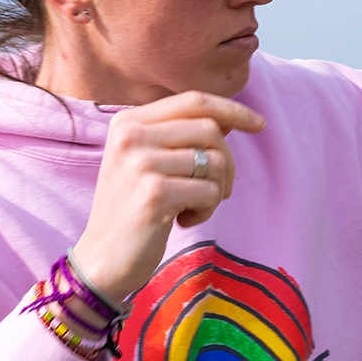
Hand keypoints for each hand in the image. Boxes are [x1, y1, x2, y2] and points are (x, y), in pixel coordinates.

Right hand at [71, 92, 265, 304]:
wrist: (101, 259)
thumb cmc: (134, 209)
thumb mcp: (150, 163)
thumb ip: (183, 137)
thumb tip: (231, 118)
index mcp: (127, 122)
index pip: (193, 101)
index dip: (232, 109)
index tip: (260, 124)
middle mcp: (131, 136)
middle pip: (211, 130)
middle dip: (227, 163)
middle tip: (215, 191)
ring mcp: (140, 163)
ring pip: (216, 162)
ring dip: (216, 191)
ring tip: (191, 207)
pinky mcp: (155, 193)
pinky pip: (211, 192)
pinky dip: (207, 210)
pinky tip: (182, 220)